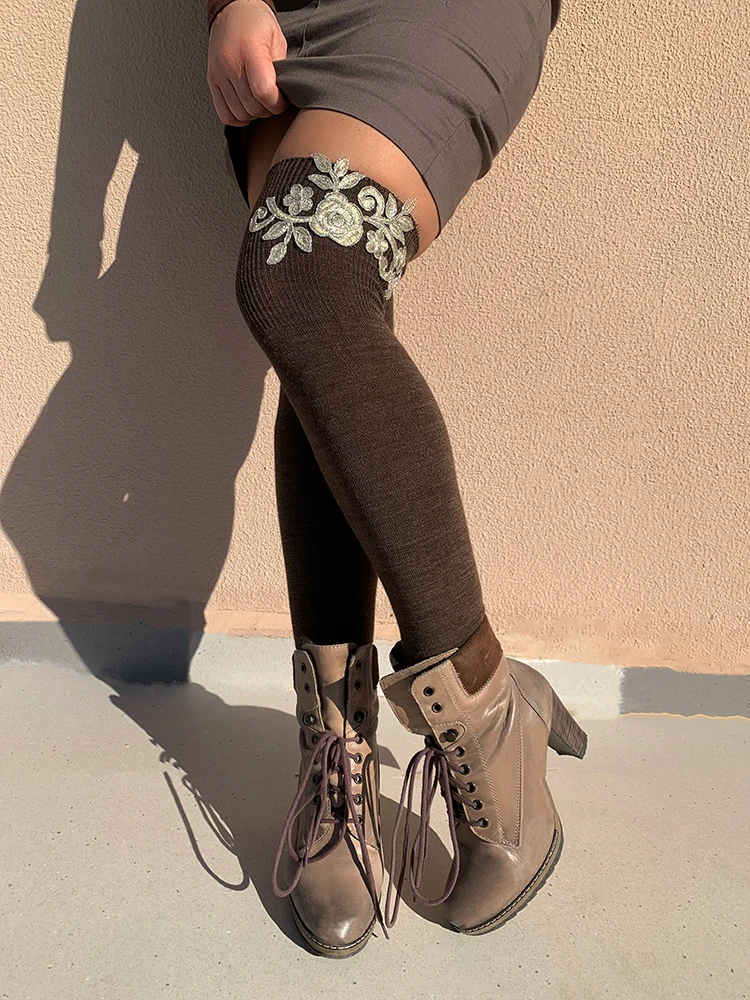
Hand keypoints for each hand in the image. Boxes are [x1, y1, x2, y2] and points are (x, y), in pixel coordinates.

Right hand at [207, 0, 288, 124]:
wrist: (233, 11)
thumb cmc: (257, 24)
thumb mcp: (277, 40)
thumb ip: (280, 70)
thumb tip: (282, 96)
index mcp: (249, 50)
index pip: (263, 92)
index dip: (277, 104)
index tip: (282, 100)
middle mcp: (230, 63)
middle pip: (253, 107)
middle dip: (268, 109)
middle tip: (273, 100)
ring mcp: (219, 74)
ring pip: (240, 114)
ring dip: (254, 114)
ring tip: (260, 102)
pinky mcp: (212, 81)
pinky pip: (225, 114)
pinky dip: (238, 118)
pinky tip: (246, 108)